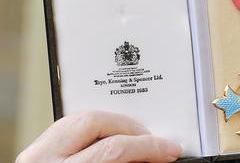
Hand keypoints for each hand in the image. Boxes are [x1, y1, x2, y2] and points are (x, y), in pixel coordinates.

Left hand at [16, 110, 181, 162]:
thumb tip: (150, 160)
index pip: (114, 150)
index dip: (148, 147)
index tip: (168, 150)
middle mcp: (43, 162)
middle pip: (96, 123)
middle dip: (132, 129)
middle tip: (152, 142)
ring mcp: (33, 156)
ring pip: (80, 119)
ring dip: (113, 124)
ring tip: (132, 138)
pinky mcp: (33, 155)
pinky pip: (66, 129)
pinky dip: (92, 130)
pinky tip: (107, 140)